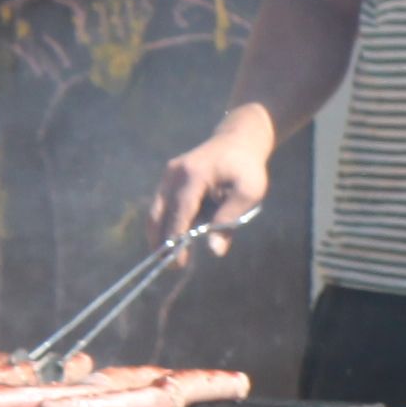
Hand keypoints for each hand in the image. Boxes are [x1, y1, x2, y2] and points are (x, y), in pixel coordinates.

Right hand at [150, 106, 277, 253]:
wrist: (238, 140)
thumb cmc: (247, 168)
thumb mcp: (249, 192)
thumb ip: (230, 219)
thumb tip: (215, 251)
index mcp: (193, 175)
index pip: (180, 212)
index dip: (176, 239)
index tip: (178, 263)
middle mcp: (174, 174)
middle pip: (159, 213)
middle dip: (161, 241)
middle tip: (169, 266)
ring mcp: (168, 174)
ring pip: (156, 210)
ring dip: (160, 234)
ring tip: (169, 258)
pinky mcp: (169, 178)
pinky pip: (162, 205)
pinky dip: (165, 223)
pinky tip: (174, 240)